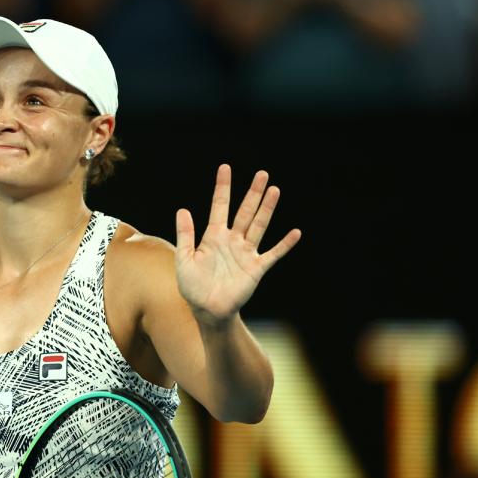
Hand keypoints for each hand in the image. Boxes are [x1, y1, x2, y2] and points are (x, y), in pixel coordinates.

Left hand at [175, 164, 300, 325]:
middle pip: (245, 212)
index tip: (225, 168)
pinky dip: (284, 244)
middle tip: (262, 174)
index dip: (222, 187)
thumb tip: (182, 209)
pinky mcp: (256, 268)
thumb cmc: (192, 286)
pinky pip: (272, 254)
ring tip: (275, 190)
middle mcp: (232, 241)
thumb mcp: (184, 259)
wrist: (207, 310)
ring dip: (267, 209)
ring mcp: (245, 253)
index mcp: (213, 236)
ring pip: (259, 226)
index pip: (220, 206)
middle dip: (253, 193)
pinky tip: (295, 233)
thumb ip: (185, 235)